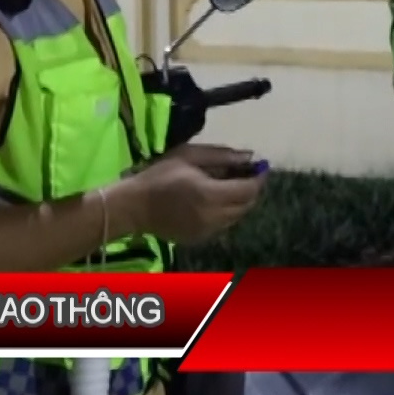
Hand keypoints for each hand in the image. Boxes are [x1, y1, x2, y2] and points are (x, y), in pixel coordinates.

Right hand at [116, 143, 265, 244]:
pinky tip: (215, 200)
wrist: (133, 207)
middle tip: (246, 174)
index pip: (249, 190)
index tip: (260, 166)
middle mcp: (214, 216)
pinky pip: (223, 225)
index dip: (259, 178)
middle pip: (246, 205)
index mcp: (210, 194)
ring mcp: (207, 231)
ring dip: (240, 202)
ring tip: (229, 186)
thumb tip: (249, 156)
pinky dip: (227, 212)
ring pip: (237, 217)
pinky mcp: (200, 238)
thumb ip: (221, 156)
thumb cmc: (159, 176)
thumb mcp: (189, 156)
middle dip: (251, 189)